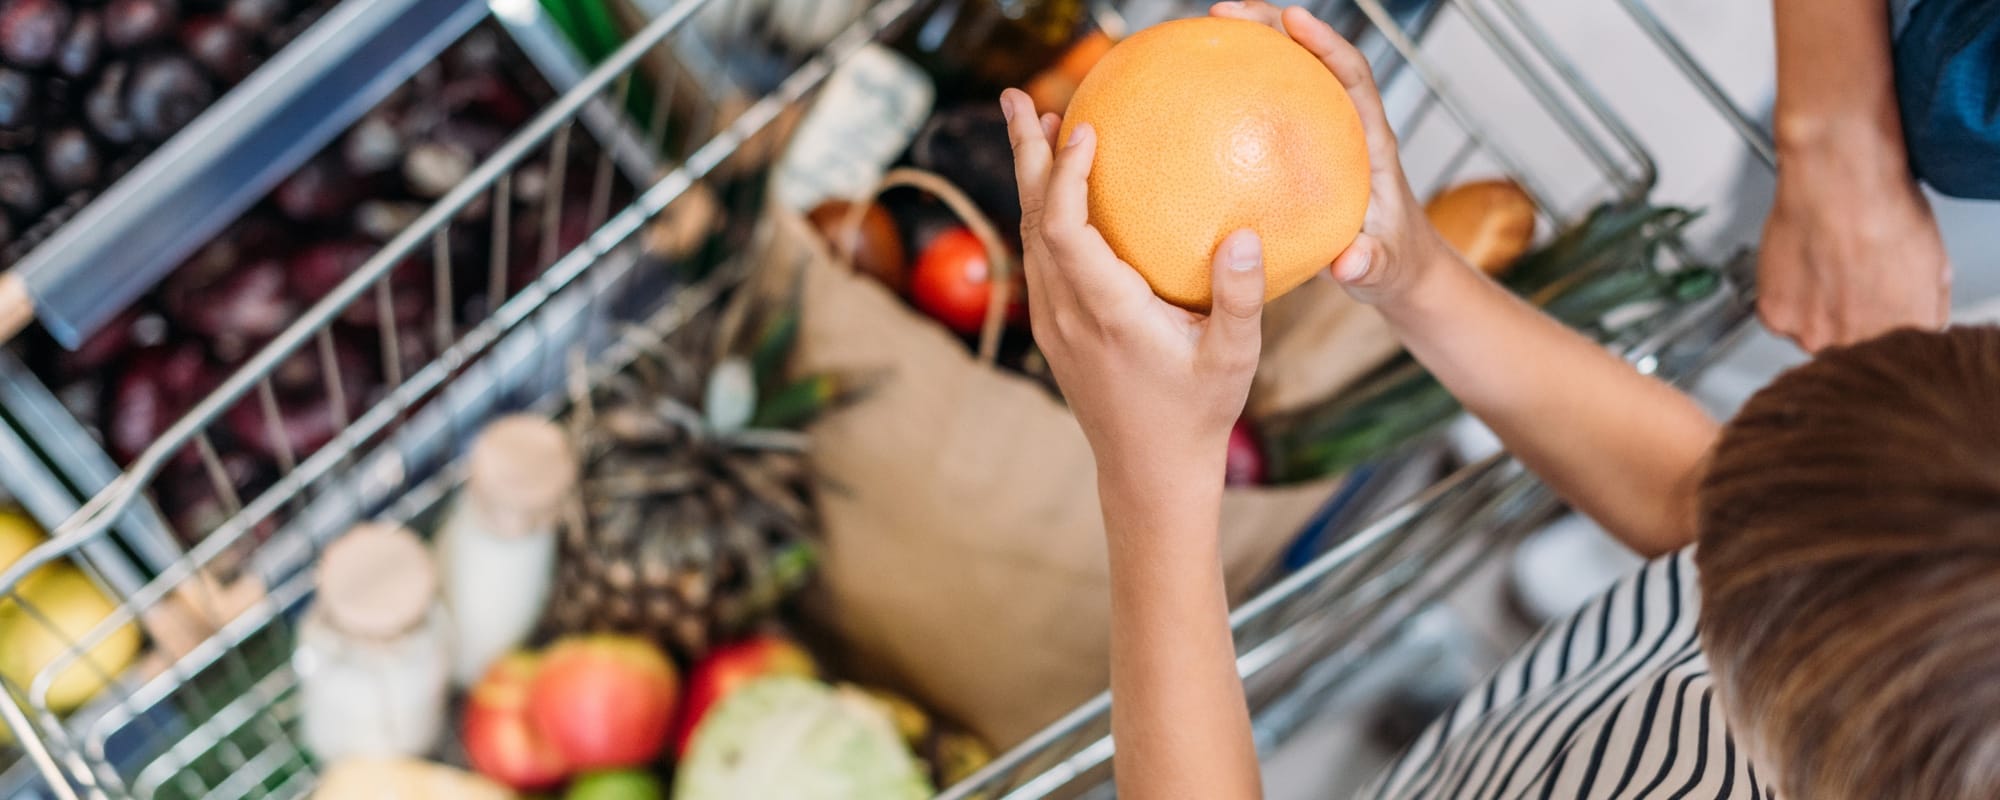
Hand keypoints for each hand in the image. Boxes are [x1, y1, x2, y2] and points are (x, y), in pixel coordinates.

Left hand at [1000, 89, 1264, 489]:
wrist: (1148, 474)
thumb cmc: (1196, 416)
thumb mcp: (1232, 358)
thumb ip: (1240, 297)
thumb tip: (1245, 234)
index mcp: (1106, 312)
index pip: (1066, 229)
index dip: (1066, 175)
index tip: (1082, 129)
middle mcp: (1067, 313)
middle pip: (1032, 219)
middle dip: (1026, 155)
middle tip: (1020, 97)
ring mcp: (1054, 323)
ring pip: (1029, 237)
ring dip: (1032, 180)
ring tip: (1037, 126)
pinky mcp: (1056, 331)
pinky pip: (1038, 259)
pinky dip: (1043, 214)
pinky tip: (1059, 191)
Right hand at [1209, 1, 1457, 307]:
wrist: (1396, 266)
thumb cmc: (1393, 262)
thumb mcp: (1384, 268)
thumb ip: (1370, 264)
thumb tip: (1348, 263)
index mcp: (1371, 141)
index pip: (1353, 76)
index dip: (1326, 44)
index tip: (1294, 20)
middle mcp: (1347, 125)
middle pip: (1312, 58)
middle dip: (1272, 26)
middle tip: (1224, 11)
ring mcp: (1323, 134)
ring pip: (1288, 76)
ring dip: (1250, 47)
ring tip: (1203, 30)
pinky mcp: (1301, 150)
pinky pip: (1265, 111)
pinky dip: (1236, 94)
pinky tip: (1195, 97)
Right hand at [1758, 134, 1950, 350]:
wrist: (1839, 183)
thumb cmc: (1885, 210)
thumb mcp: (1935, 262)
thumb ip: (1928, 305)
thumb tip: (1923, 319)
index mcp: (1905, 333)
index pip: (1893, 350)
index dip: (1885, 325)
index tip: (1878, 309)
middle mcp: (1859, 343)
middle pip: (1851, 347)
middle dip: (1851, 321)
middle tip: (1849, 283)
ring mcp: (1815, 335)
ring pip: (1814, 335)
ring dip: (1818, 312)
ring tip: (1826, 270)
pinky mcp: (1778, 317)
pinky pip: (1782, 317)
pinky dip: (1787, 298)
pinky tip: (1804, 266)